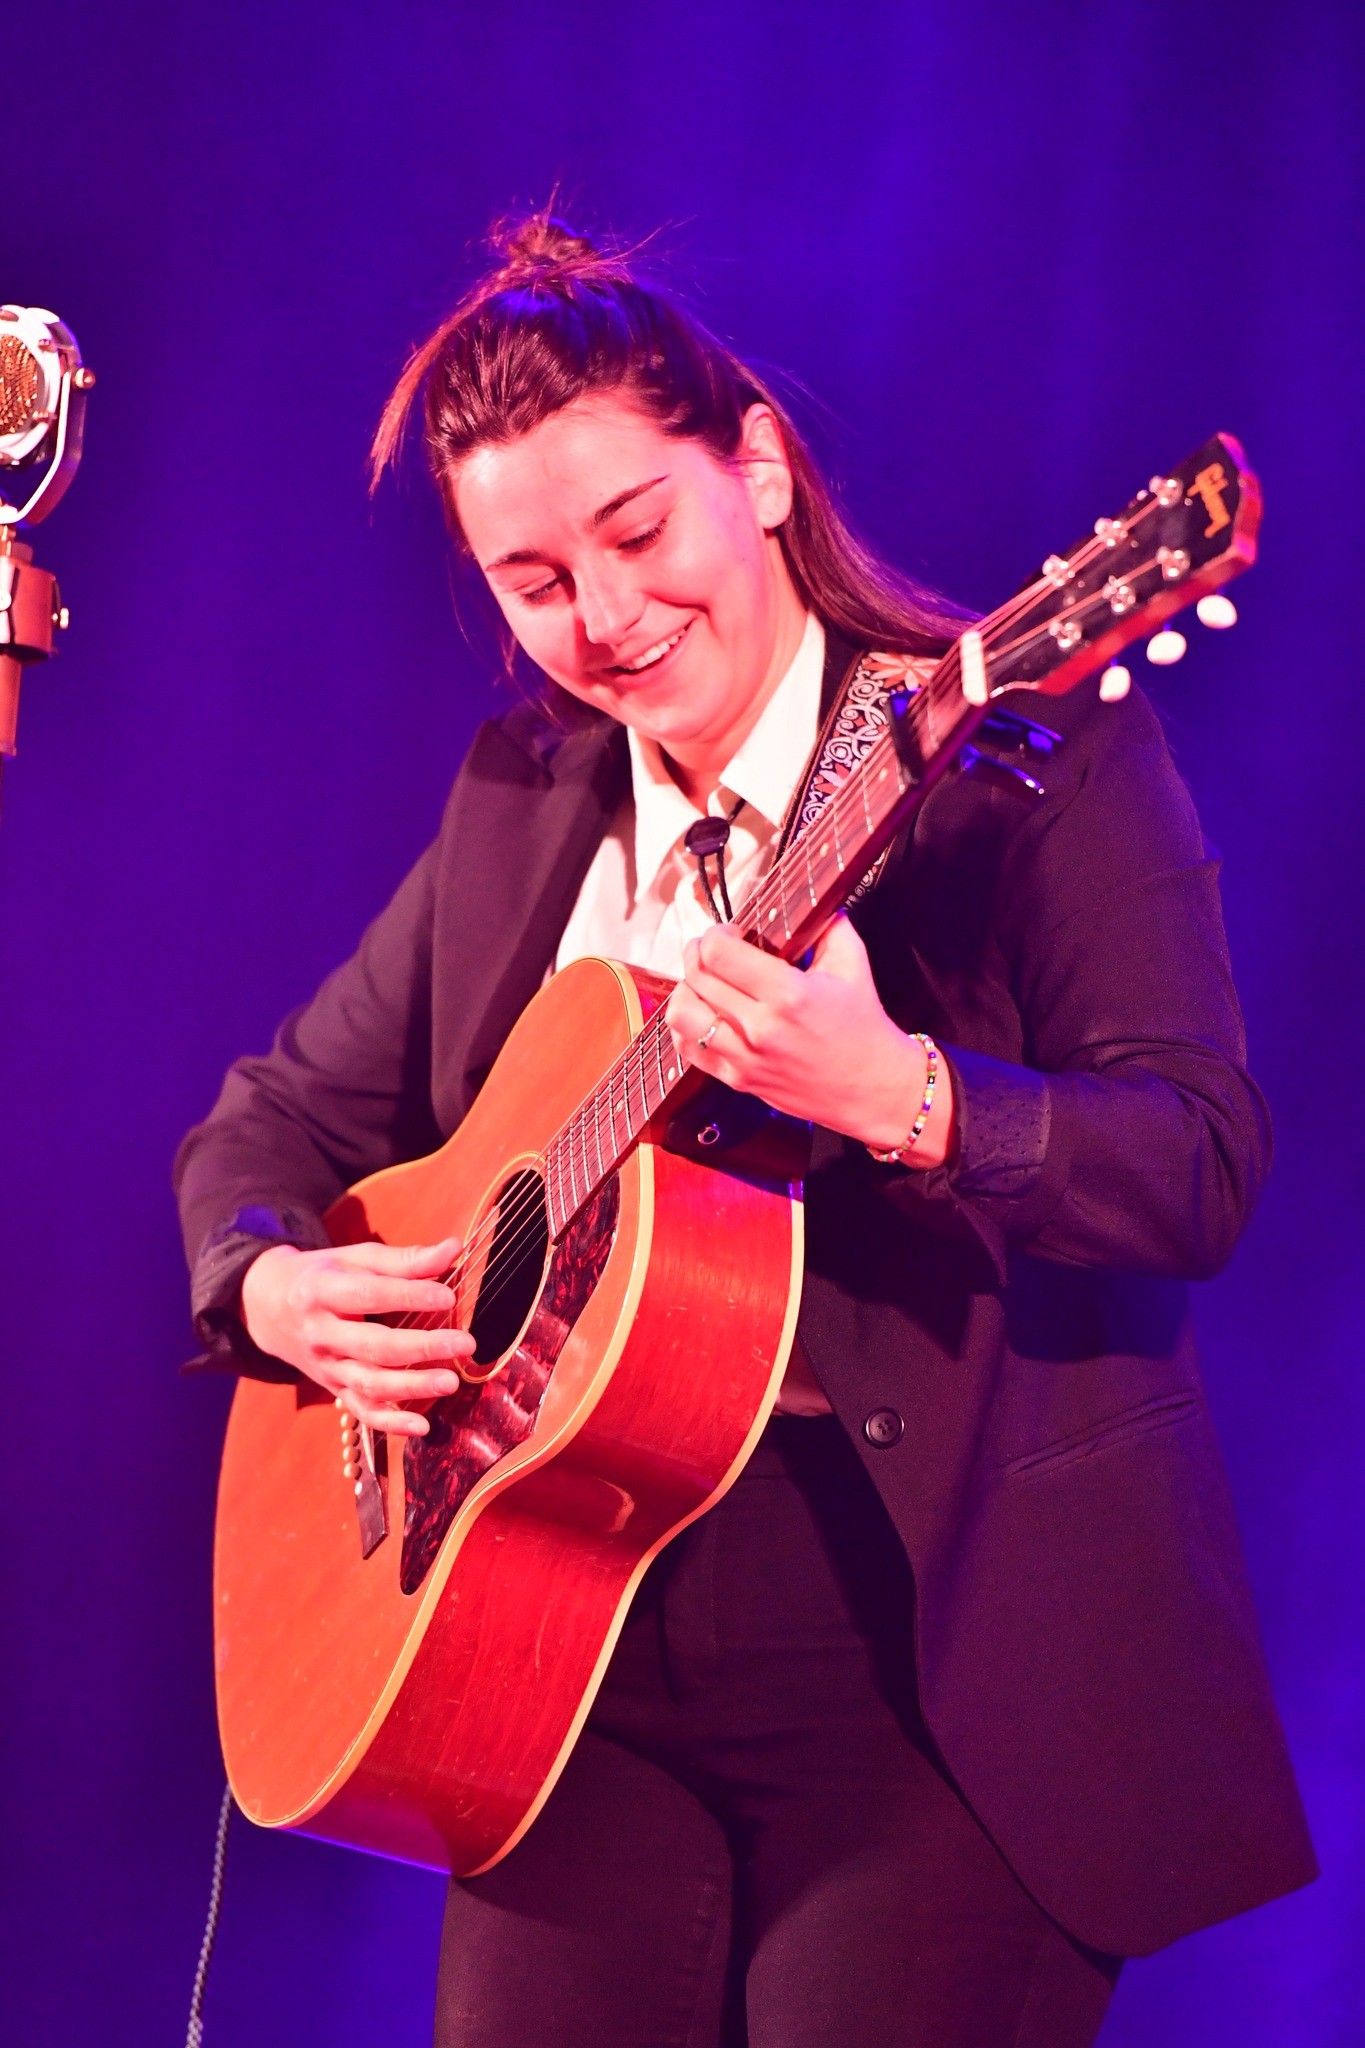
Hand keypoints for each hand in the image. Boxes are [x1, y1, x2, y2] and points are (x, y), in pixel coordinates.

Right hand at [239, 1236, 475, 1436]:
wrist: (269, 1308)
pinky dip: (390, 1423)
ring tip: (451, 1381)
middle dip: (421, 1346)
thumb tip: (454, 1249)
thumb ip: (404, 1259)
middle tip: (465, 1342)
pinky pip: (362, 1412)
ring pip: (368, 1384)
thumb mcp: (355, 1259)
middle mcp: (321, 1334)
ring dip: (412, 1387)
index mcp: (322, 1291)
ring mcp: (326, 1367)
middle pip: (372, 1345)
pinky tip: (422, 1427)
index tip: (449, 1295)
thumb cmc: (323, 1277)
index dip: (410, 1295)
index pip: (370, 1295)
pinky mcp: (333, 1389)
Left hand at [665, 915, 954, 1166]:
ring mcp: (746, 1058)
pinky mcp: (738, 1080)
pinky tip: (705, 1014)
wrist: (872, 1089)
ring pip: (682, 1015)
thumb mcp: (854, 965)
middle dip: (698, 953)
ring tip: (703, 982)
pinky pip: (689, 1049)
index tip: (729, 932)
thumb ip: (829, 925)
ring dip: (686, 990)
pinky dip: (686, 1026)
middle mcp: (761, 1028)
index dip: (716, 934)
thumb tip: (809, 900)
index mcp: (789, 995)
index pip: (720, 953)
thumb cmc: (864, 1027)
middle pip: (697, 977)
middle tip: (712, 949)